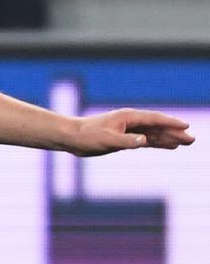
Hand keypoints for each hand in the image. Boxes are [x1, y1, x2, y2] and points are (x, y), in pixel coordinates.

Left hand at [65, 109, 194, 156]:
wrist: (72, 138)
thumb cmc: (87, 137)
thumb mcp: (107, 140)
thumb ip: (127, 141)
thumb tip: (145, 141)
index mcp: (128, 117)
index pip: (154, 119)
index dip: (171, 123)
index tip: (186, 126)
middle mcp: (131, 121)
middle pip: (158, 126)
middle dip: (175, 132)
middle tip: (193, 139)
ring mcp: (129, 129)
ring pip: (154, 133)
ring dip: (170, 138)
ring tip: (187, 142)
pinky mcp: (125, 138)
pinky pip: (147, 140)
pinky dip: (159, 142)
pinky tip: (170, 146)